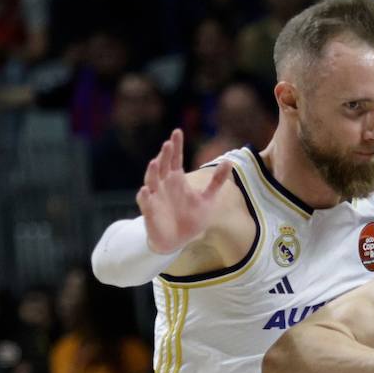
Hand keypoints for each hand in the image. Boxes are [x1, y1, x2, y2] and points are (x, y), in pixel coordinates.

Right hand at [136, 129, 232, 254]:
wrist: (177, 241)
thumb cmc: (190, 218)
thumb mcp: (207, 199)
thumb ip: (216, 181)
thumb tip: (229, 162)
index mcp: (176, 179)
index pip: (175, 158)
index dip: (176, 146)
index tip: (178, 132)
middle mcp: (163, 184)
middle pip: (163, 166)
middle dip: (164, 156)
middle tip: (168, 144)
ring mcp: (155, 197)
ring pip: (151, 181)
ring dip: (153, 172)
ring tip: (155, 162)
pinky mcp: (149, 212)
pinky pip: (145, 202)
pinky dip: (145, 196)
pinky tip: (146, 190)